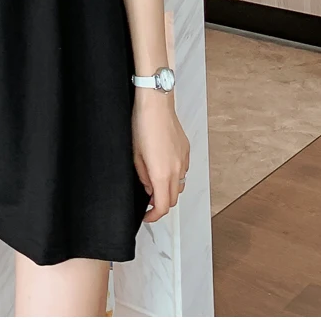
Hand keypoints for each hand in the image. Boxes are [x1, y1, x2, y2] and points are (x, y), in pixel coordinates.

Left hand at [132, 92, 189, 222]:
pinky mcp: (186, 150)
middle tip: (148, 200)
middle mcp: (176, 169)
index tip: (147, 216)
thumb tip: (148, 187)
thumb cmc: (142, 124)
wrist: (155, 103)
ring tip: (156, 182)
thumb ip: (143, 175)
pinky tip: (164, 165)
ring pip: (180, 185)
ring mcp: (183, 159)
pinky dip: (175, 174)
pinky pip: (183, 170)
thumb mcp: (135, 154)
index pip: (163, 206)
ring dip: (169, 190)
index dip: (154, 216)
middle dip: (161, 204)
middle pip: (173, 199)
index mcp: (161, 173)